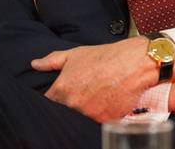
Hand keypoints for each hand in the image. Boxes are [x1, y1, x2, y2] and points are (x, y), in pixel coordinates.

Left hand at [32, 37, 156, 121]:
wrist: (139, 61)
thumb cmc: (109, 56)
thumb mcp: (78, 53)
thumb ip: (53, 61)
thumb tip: (35, 64)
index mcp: (63, 89)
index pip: (49, 102)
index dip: (58, 97)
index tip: (68, 92)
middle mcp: (74, 104)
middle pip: (67, 111)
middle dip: (75, 102)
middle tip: (88, 90)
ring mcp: (91, 113)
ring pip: (84, 117)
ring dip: (90, 108)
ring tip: (101, 94)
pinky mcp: (107, 119)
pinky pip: (101, 120)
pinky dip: (105, 112)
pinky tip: (111, 99)